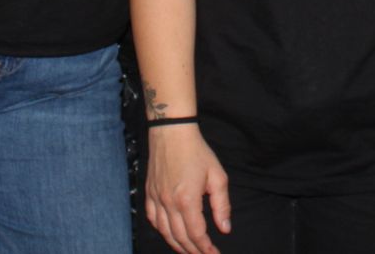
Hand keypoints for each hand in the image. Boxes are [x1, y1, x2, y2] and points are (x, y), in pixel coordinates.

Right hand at [145, 125, 230, 253]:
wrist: (172, 132)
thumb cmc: (197, 151)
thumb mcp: (217, 176)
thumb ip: (221, 205)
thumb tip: (224, 228)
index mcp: (187, 200)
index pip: (196, 234)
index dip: (206, 248)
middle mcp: (169, 203)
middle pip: (180, 237)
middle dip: (193, 251)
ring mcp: (157, 198)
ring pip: (165, 232)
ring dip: (177, 245)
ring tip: (188, 251)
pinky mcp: (149, 193)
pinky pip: (152, 219)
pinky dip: (161, 231)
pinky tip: (169, 234)